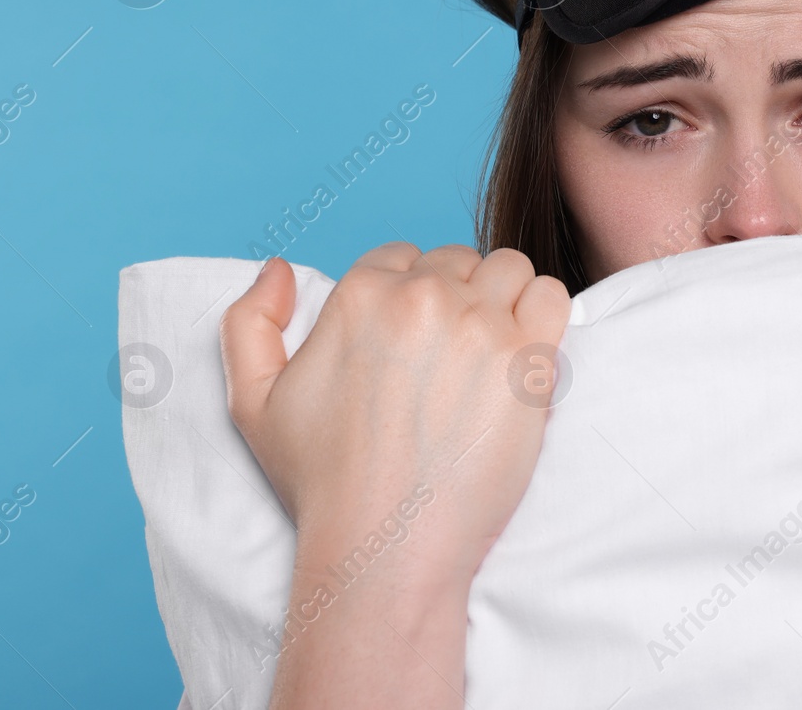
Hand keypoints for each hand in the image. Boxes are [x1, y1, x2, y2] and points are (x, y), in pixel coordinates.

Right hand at [218, 242, 572, 583]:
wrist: (386, 546)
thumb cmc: (324, 482)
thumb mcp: (253, 402)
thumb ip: (248, 322)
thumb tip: (276, 267)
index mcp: (360, 295)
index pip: (403, 256)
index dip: (410, 294)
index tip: (414, 342)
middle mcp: (423, 298)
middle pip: (459, 261)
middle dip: (458, 296)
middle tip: (451, 357)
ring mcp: (480, 325)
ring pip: (510, 269)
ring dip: (505, 299)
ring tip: (491, 350)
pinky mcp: (527, 359)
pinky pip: (553, 297)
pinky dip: (544, 313)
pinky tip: (524, 352)